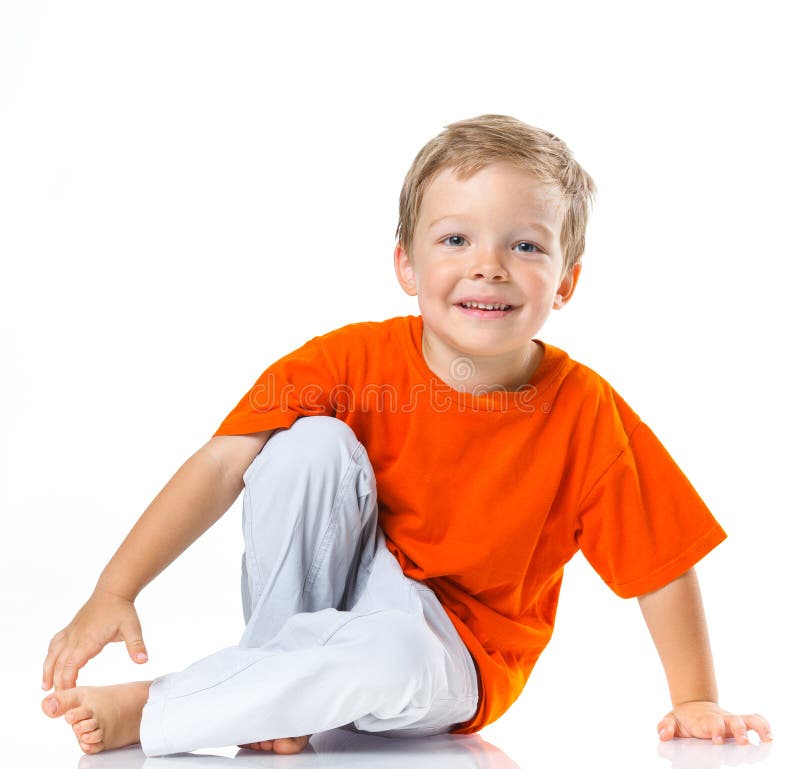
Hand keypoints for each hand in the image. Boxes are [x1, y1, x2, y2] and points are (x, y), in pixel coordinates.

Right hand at [42, 587, 148, 690]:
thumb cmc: (122, 610)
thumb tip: (144, 661)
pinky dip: (50, 657)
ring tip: (45, 688)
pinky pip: (55, 644)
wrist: (113, 590)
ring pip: (53, 655)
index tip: (68, 697)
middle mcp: (75, 637)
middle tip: (58, 701)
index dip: (67, 683)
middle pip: (59, 665)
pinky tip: (50, 665)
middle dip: (57, 683)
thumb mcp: (133, 628)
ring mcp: (70, 632)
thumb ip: (137, 646)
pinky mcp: (70, 628)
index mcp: (88, 641)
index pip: (71, 667)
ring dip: (48, 672)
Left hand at [658, 700, 772, 743]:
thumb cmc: (684, 719)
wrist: (693, 707)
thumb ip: (665, 728)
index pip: (711, 724)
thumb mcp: (671, 721)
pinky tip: (769, 736)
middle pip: (733, 721)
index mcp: (705, 721)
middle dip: (739, 731)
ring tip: (767, 739)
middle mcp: (722, 720)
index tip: (717, 741)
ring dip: (757, 728)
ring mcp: (732, 721)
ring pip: (748, 720)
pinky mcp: (740, 723)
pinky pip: (755, 721)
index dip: (715, 730)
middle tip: (742, 742)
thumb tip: (664, 736)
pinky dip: (764, 726)